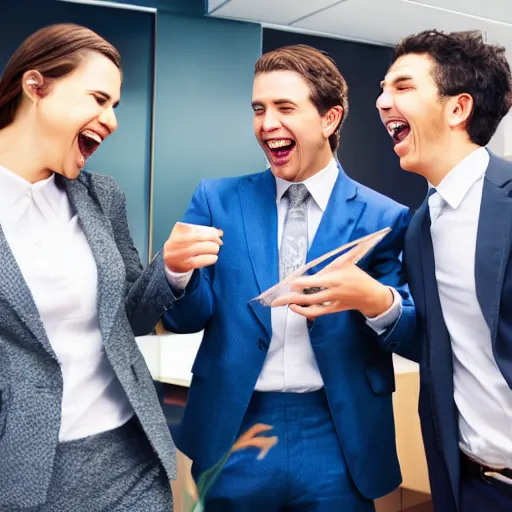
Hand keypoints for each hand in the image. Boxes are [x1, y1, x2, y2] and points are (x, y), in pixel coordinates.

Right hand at [163, 222, 222, 272]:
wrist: (169, 260)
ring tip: (215, 249)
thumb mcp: (185, 234)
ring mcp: (182, 253)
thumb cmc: (181, 244)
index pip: (199, 229)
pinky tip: (213, 257)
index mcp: (179, 230)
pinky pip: (203, 259)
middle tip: (219, 242)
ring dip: (214, 248)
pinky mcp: (186, 264)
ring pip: (205, 247)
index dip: (211, 231)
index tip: (219, 233)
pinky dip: (211, 258)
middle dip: (215, 239)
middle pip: (202, 237)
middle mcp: (179, 241)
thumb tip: (219, 232)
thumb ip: (200, 231)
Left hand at [270, 264, 392, 318]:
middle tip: (277, 299)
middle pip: (309, 298)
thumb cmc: (358, 277)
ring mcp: (332, 302)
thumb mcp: (347, 264)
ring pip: (311, 308)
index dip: (302, 283)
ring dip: (296, 306)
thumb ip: (331, 263)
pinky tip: (295, 307)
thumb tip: (316, 261)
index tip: (291, 283)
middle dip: (292, 299)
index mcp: (336, 279)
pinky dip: (305, 311)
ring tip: (284, 303)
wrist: (371, 296)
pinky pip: (317, 312)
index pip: (315, 282)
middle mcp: (333, 292)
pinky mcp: (333, 309)